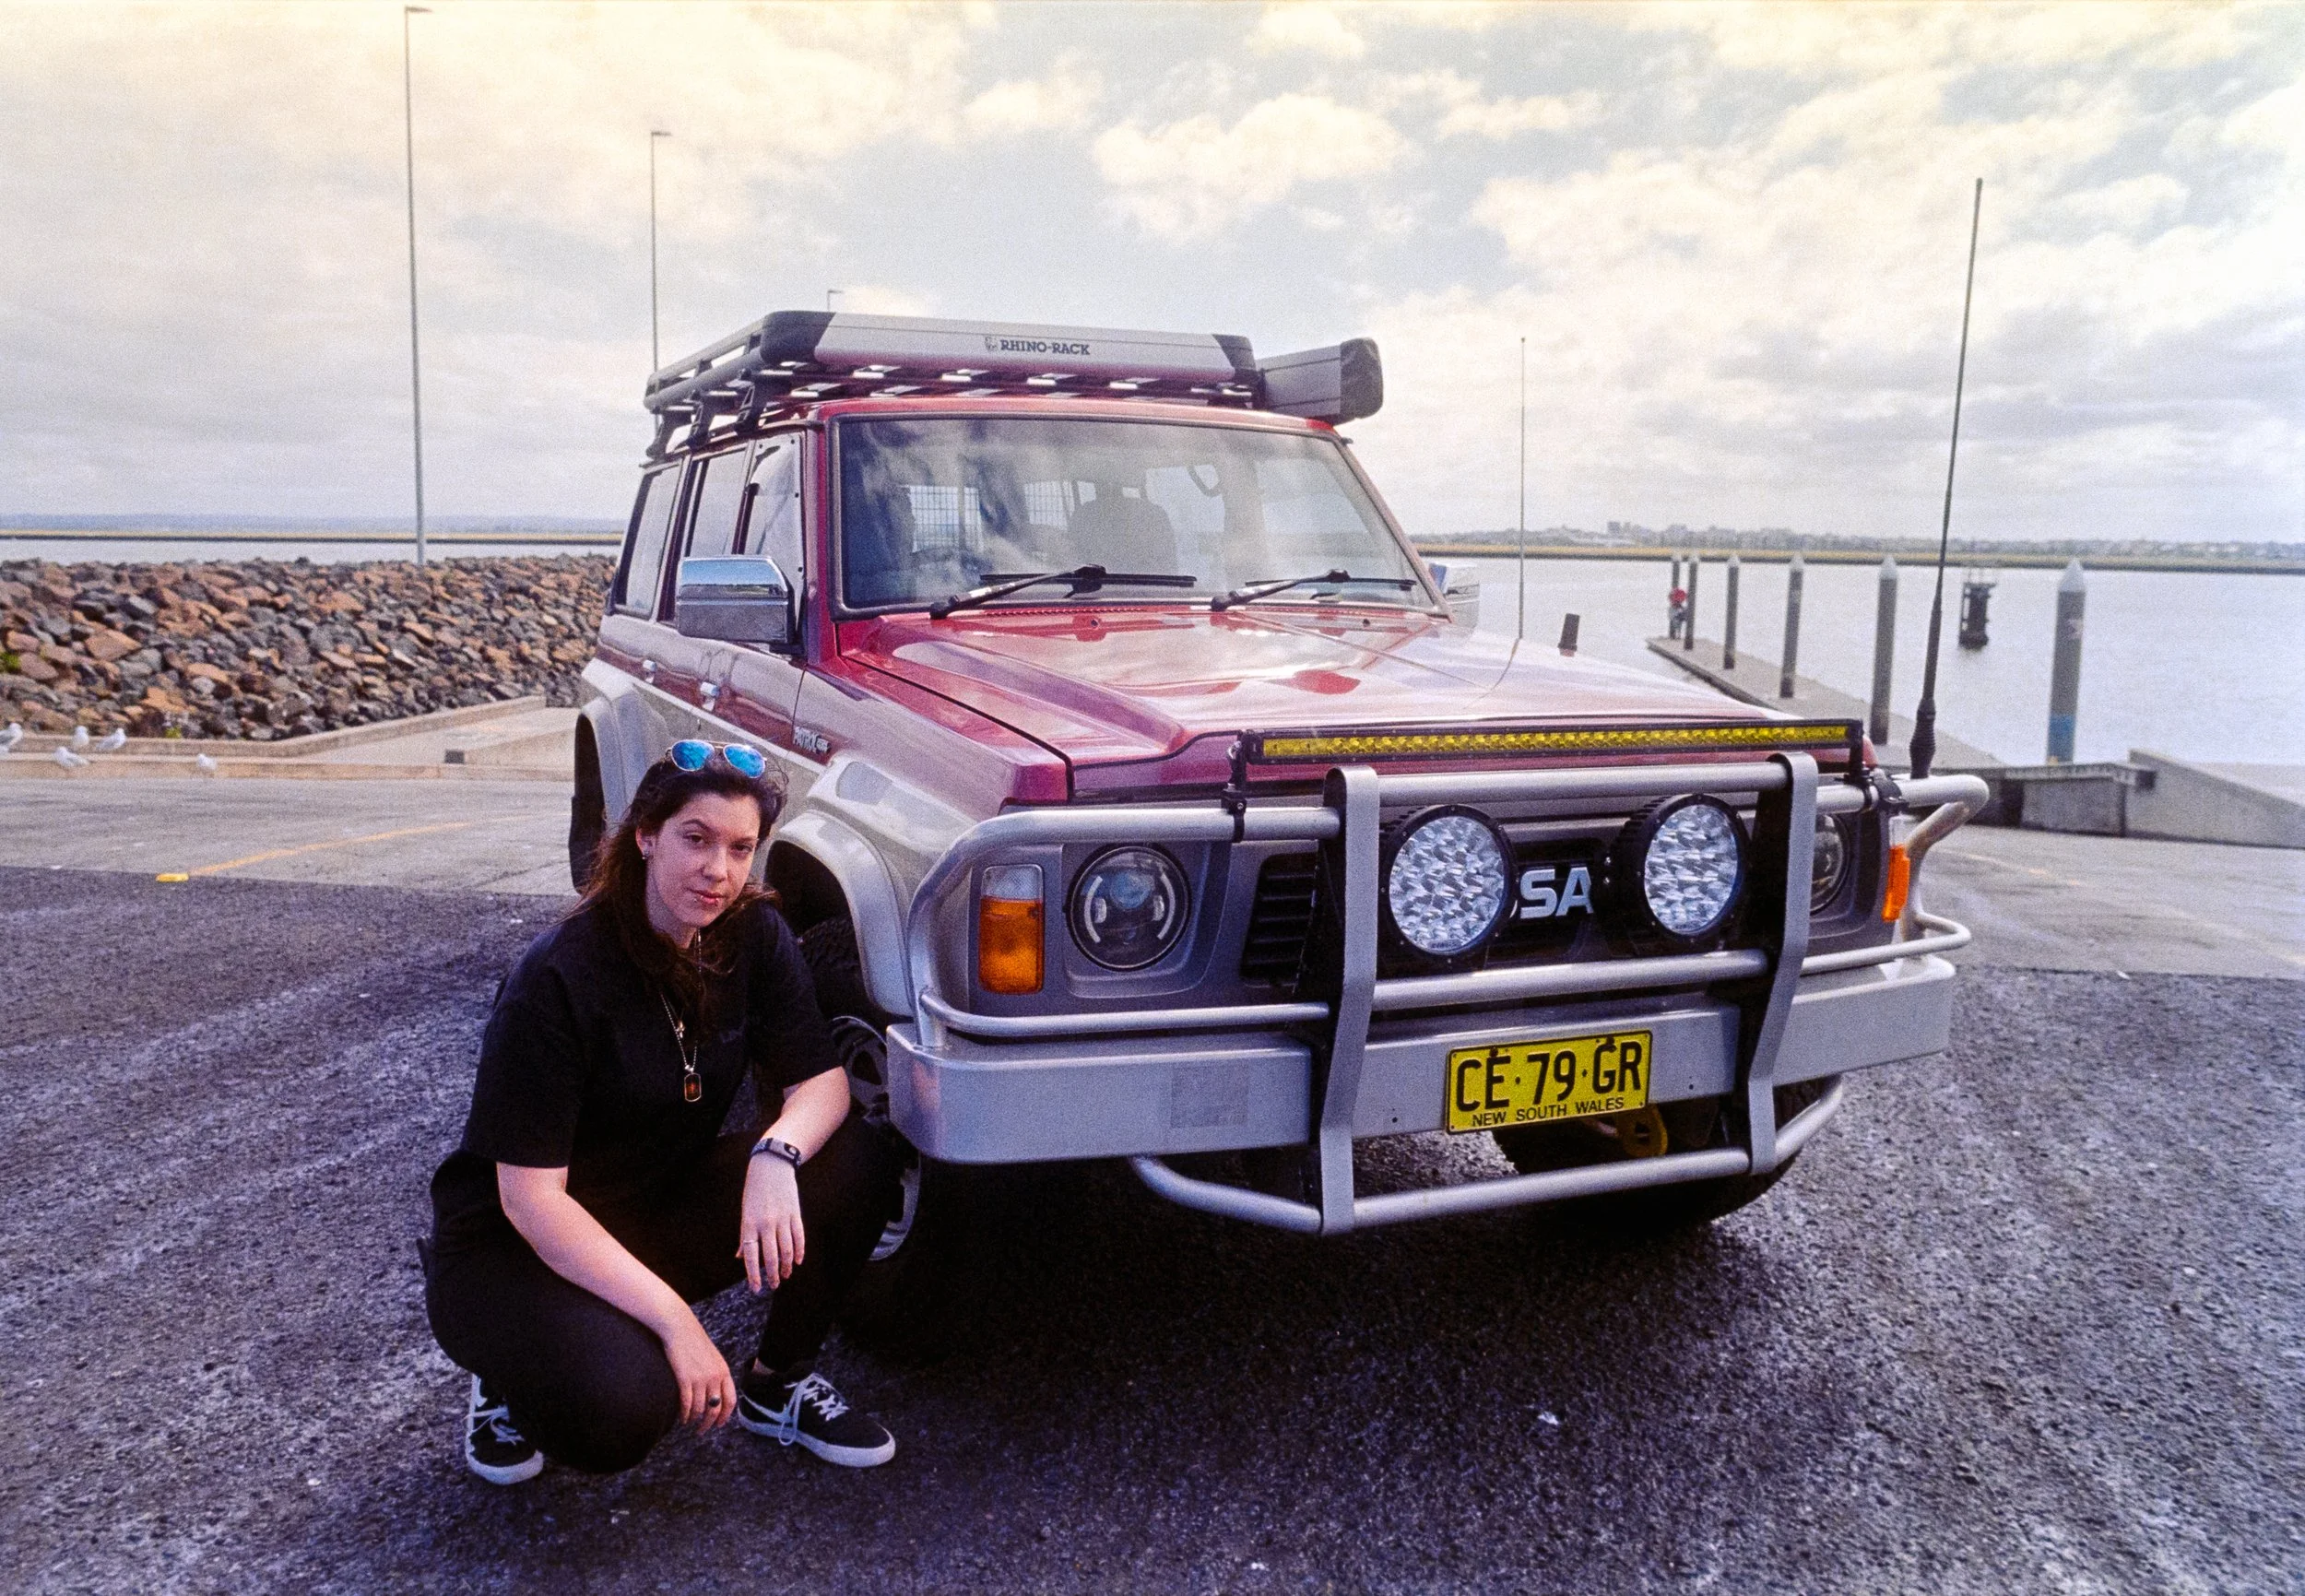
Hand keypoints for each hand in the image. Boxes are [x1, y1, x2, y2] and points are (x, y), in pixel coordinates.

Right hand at [660, 1310, 735, 1431]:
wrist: (680, 1328)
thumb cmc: (694, 1341)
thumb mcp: (712, 1357)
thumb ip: (716, 1373)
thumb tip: (715, 1393)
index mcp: (724, 1371)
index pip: (730, 1400)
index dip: (725, 1416)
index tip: (719, 1425)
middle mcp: (715, 1376)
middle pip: (715, 1408)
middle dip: (709, 1424)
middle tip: (701, 1431)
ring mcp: (700, 1378)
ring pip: (700, 1409)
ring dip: (695, 1420)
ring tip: (689, 1423)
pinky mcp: (684, 1378)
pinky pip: (686, 1404)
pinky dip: (685, 1414)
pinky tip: (682, 1418)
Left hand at [739, 1153, 804, 1292]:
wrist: (771, 1165)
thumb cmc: (754, 1191)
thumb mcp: (745, 1212)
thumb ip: (745, 1236)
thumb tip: (741, 1257)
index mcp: (749, 1224)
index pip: (752, 1256)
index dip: (754, 1275)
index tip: (756, 1289)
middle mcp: (765, 1223)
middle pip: (771, 1256)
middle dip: (773, 1275)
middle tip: (774, 1286)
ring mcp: (782, 1218)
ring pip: (787, 1249)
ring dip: (787, 1266)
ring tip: (786, 1275)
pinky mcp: (794, 1213)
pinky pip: (798, 1236)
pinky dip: (799, 1250)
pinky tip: (798, 1261)